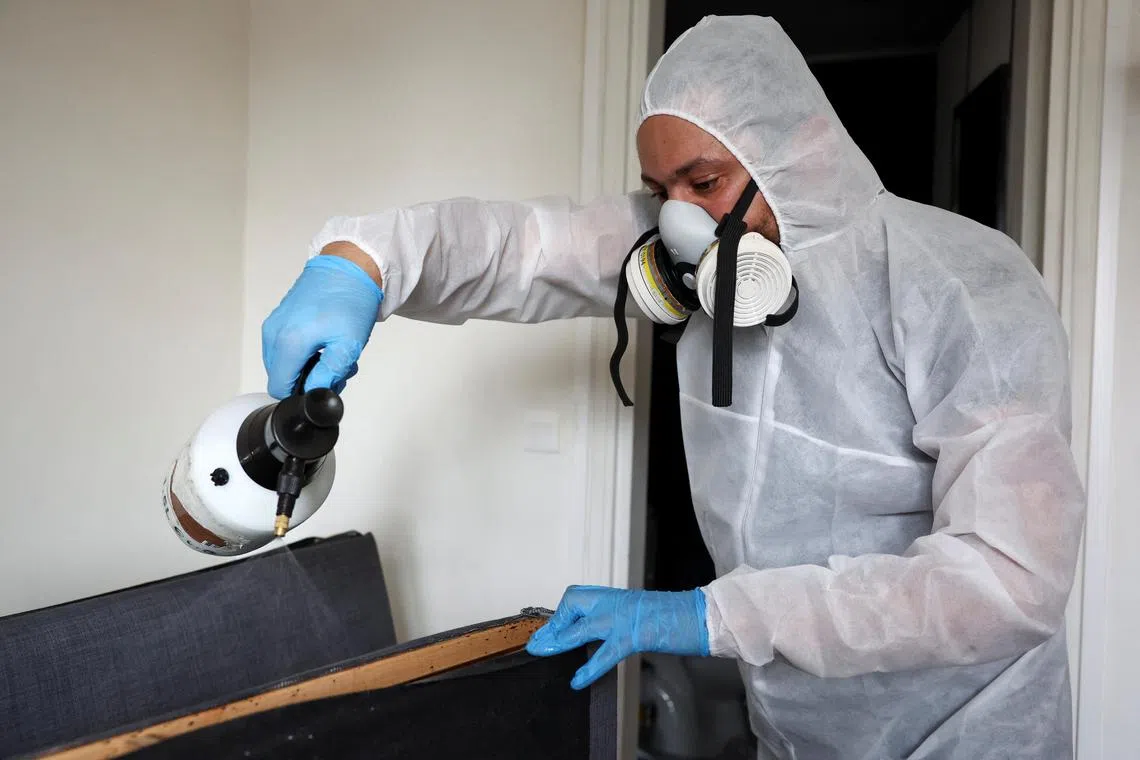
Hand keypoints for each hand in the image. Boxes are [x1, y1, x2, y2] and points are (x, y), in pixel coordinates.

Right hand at [262, 253, 383, 398]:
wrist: (349, 267)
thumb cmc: (351, 302)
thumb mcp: (348, 346)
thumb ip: (328, 376)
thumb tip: (314, 394)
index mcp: (288, 342)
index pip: (280, 388)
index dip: (301, 394)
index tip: (324, 384)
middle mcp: (273, 333)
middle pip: (281, 376)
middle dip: (307, 379)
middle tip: (336, 368)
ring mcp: (273, 323)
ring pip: (283, 363)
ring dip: (307, 366)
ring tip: (334, 353)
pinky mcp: (278, 317)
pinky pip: (283, 347)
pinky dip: (303, 352)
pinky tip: (325, 343)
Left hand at [526, 586, 709, 689]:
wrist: (700, 615)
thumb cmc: (675, 616)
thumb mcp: (640, 614)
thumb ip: (618, 620)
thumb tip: (596, 633)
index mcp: (618, 597)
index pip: (578, 598)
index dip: (561, 614)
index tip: (549, 628)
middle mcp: (617, 602)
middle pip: (573, 605)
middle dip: (553, 624)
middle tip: (537, 642)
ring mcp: (624, 617)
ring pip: (583, 626)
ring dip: (560, 639)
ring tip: (542, 651)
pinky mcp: (634, 635)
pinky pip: (606, 652)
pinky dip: (589, 668)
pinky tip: (577, 680)